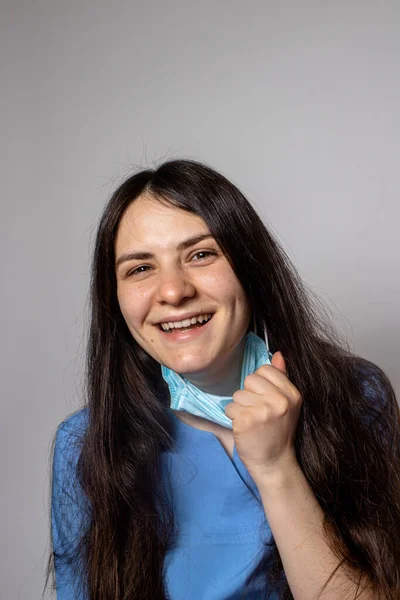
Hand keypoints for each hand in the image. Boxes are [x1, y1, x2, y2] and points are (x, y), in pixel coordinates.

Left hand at [224, 352, 302, 481]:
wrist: (274, 462)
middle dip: (249, 395)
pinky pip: (230, 408)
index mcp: (292, 394)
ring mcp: (263, 411)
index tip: (265, 399)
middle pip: (250, 380)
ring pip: (238, 394)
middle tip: (258, 412)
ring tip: (252, 421)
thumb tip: (277, 354)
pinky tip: (244, 428)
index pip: (266, 369)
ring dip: (240, 408)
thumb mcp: (287, 403)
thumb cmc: (278, 431)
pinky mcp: (246, 421)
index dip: (260, 384)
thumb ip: (282, 378)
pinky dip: (233, 418)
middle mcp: (280, 401)